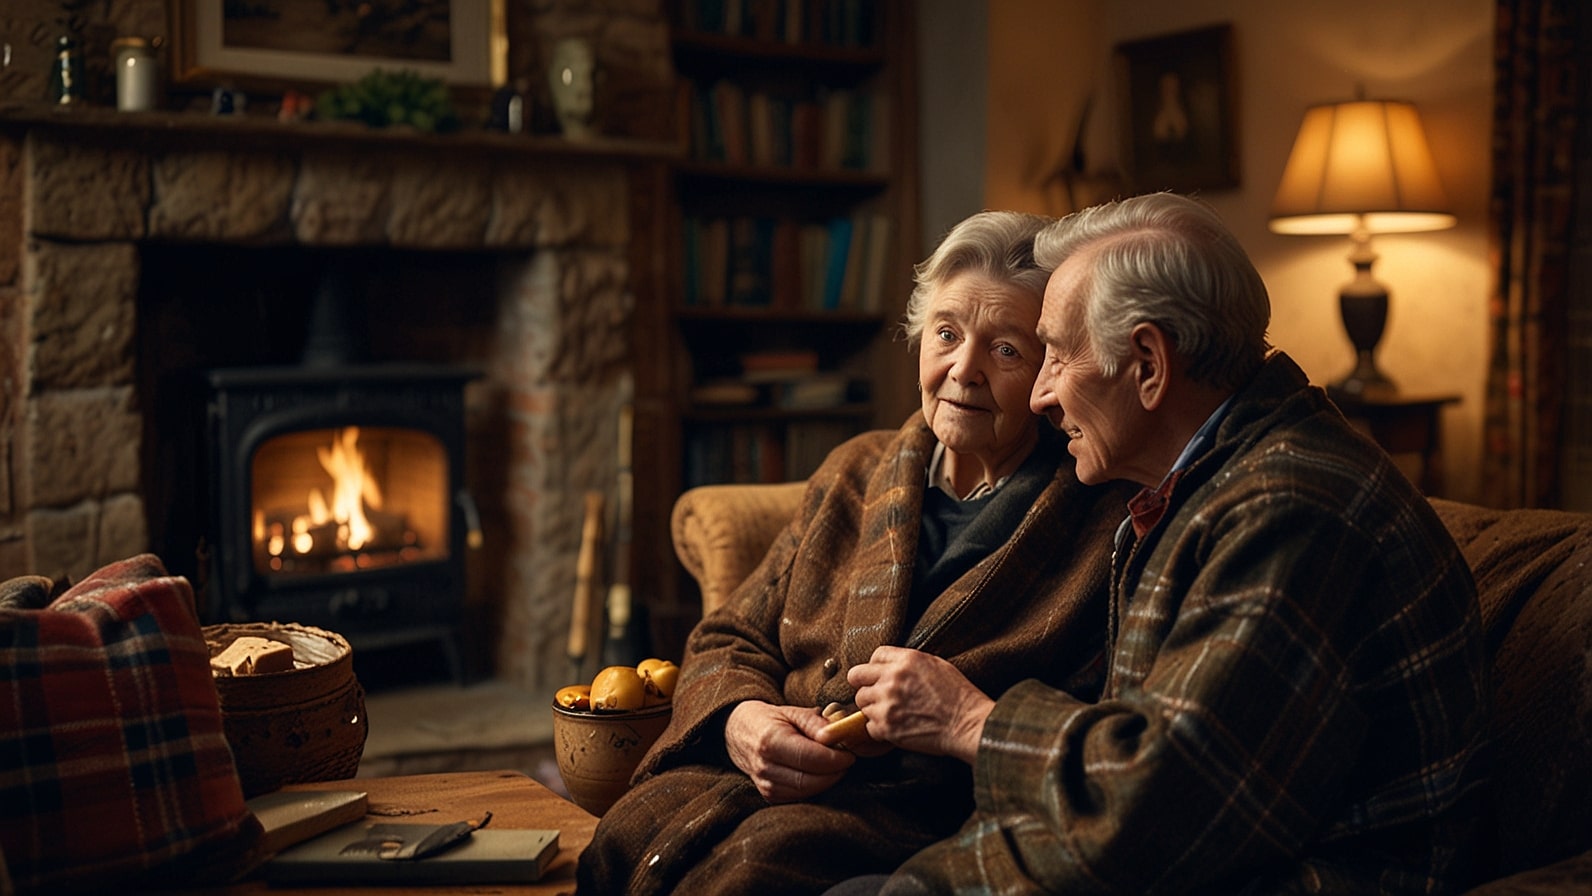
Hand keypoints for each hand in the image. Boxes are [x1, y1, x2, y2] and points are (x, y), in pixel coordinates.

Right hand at [724, 700, 856, 802]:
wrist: (738, 732)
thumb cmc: (769, 720)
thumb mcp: (791, 712)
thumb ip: (815, 723)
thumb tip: (837, 736)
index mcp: (770, 741)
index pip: (810, 758)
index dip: (835, 759)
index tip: (850, 754)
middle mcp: (764, 766)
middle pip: (810, 780)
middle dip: (835, 773)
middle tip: (847, 761)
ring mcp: (764, 785)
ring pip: (806, 792)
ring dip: (827, 781)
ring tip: (835, 766)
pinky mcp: (768, 796)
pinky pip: (799, 797)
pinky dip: (815, 788)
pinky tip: (820, 774)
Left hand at [846, 646, 994, 763]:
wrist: (967, 724)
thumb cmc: (959, 696)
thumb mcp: (936, 665)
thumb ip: (909, 663)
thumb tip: (891, 666)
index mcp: (906, 660)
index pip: (874, 656)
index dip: (876, 666)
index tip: (879, 676)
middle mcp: (892, 679)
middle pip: (857, 677)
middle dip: (864, 684)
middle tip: (874, 694)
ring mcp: (887, 704)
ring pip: (861, 702)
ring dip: (872, 708)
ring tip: (890, 712)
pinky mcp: (887, 727)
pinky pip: (868, 726)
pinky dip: (878, 728)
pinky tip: (894, 727)